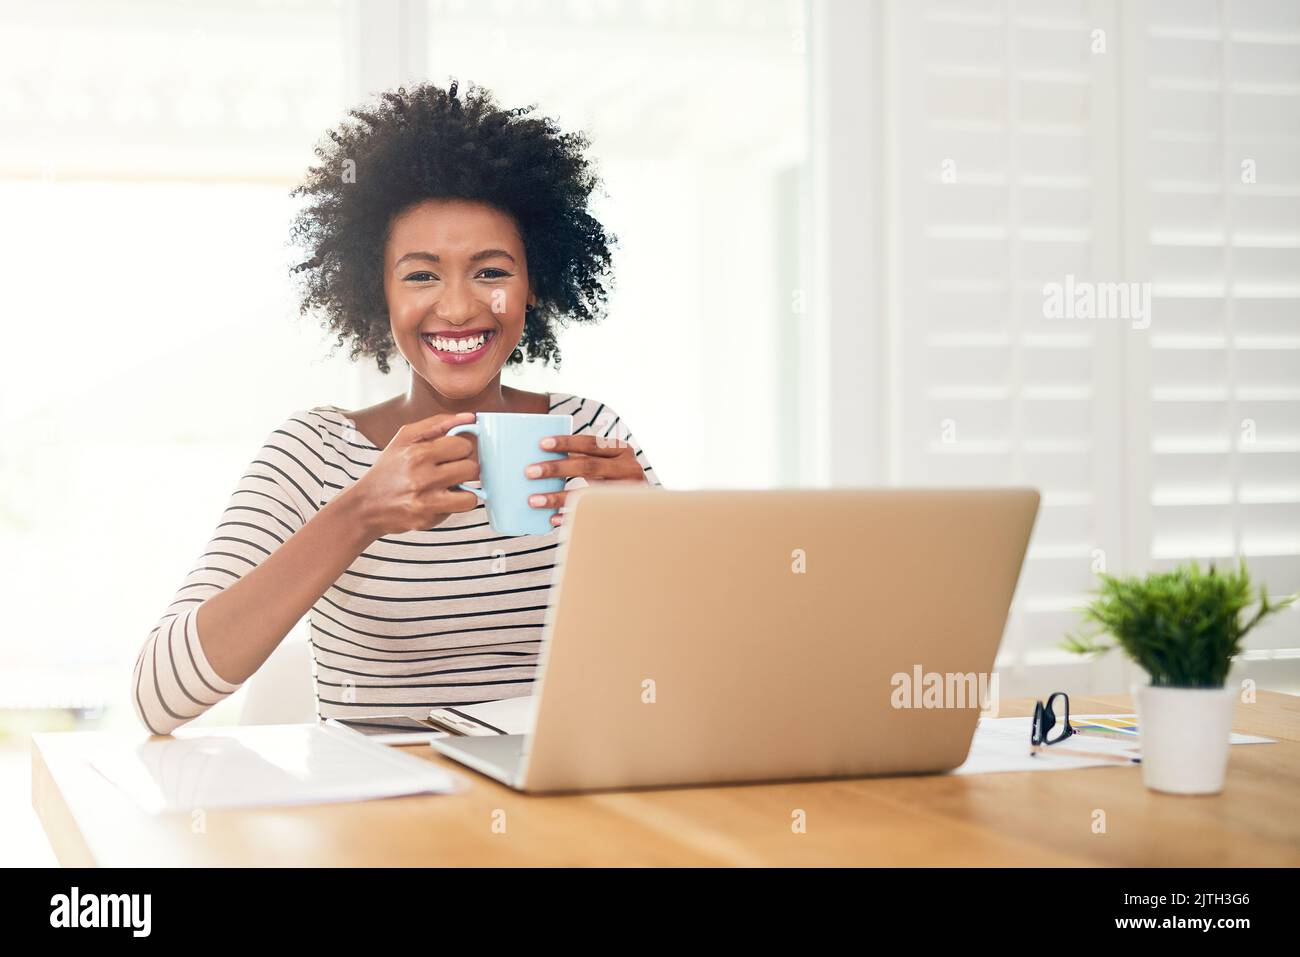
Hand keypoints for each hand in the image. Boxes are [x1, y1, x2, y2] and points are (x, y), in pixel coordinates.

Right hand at [344, 412, 480, 536]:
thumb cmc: (389, 468)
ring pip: (471, 495)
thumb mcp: (405, 437)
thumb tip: (470, 417)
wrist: (366, 504)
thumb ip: (438, 423)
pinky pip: (458, 510)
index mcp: (418, 453)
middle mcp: (422, 477)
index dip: (461, 448)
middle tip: (451, 469)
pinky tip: (440, 499)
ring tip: (450, 486)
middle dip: (465, 468)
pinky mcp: (427, 519)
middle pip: (471, 469)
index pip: (463, 445)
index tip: (452, 453)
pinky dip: (454, 505)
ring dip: (464, 490)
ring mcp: (425, 501)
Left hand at [524, 433, 646, 527]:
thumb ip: (587, 457)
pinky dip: (570, 516)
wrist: (651, 508)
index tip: (541, 444)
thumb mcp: (610, 463)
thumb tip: (543, 456)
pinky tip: (552, 518)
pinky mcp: (622, 512)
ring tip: (533, 500)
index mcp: (622, 450)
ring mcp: (627, 492)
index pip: (591, 443)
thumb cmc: (618, 480)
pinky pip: (591, 514)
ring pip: (586, 493)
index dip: (566, 442)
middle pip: (587, 466)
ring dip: (557, 497)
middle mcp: (628, 468)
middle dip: (555, 468)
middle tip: (529, 472)